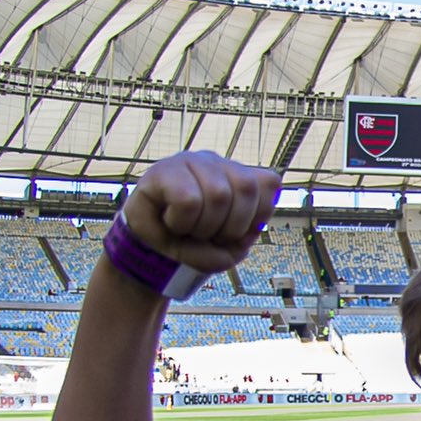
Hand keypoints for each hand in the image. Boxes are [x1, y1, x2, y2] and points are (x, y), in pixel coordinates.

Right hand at [121, 151, 280, 272]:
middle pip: (247, 188)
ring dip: (203, 228)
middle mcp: (218, 164)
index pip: (269, 184)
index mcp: (240, 177)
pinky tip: (170, 223)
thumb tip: (249, 225)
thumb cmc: (193, 248)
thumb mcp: (228, 250)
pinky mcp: (162, 171)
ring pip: (218, 194)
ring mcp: (190, 162)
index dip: (255, 218)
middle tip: (208, 236)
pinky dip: (182, 223)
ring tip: (187, 230)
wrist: (151, 258)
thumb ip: (246, 235)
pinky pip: (188, 200)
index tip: (233, 235)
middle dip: (231, 226)